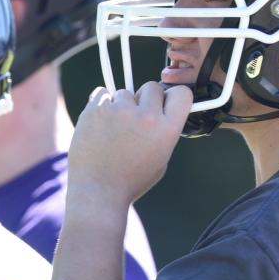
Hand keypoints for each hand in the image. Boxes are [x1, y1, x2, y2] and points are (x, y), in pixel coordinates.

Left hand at [67, 82, 192, 209]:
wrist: (97, 192)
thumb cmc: (129, 180)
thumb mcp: (160, 158)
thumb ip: (163, 130)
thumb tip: (161, 108)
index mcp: (167, 130)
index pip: (182, 93)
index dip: (172, 96)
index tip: (164, 102)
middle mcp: (146, 117)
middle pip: (152, 87)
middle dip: (144, 99)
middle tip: (134, 119)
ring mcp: (120, 111)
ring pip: (124, 92)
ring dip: (120, 106)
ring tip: (113, 131)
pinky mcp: (96, 109)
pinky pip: (102, 93)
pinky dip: (101, 106)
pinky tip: (100, 126)